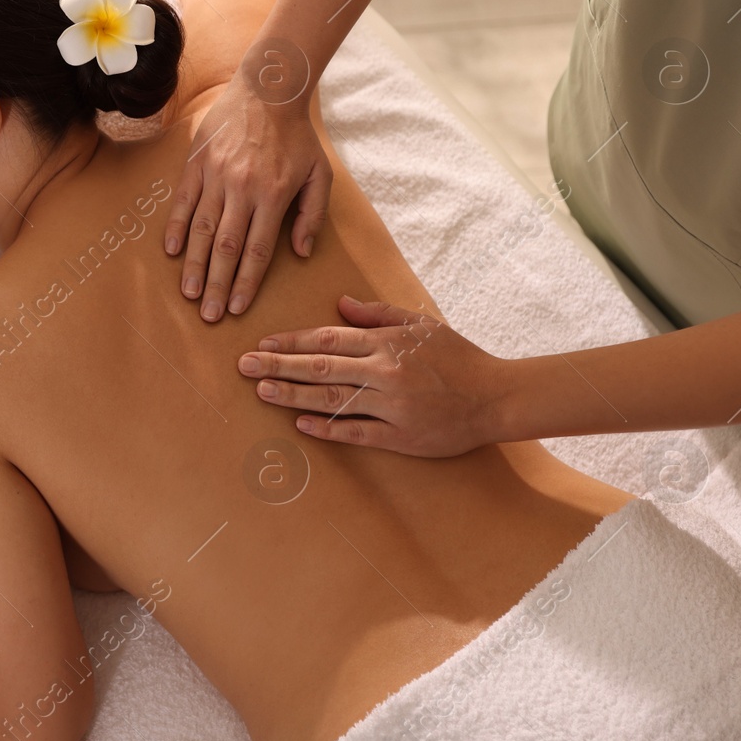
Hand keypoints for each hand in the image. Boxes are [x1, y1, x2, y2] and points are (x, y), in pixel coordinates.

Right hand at [165, 75, 332, 321]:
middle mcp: (242, 189)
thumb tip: (300, 253)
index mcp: (273, 196)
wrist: (268, 89)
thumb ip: (312, 215)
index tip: (237, 308)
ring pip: (202, 229)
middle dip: (216, 285)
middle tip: (208, 315)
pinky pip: (183, 201)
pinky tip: (171, 251)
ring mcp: (216, 175)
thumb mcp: (320, 173)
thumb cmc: (297, 136)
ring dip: (193, 264)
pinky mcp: (197, 163)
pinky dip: (175, 227)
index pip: (257, 251)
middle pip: (226, 248)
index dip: (246, 284)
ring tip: (188, 293)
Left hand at [237, 294, 509, 456]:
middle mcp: (384, 372)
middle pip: (321, 367)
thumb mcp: (421, 324)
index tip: (262, 343)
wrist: (497, 396)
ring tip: (261, 392)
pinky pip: (357, 432)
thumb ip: (379, 314)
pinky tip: (300, 424)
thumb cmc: (457, 357)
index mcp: (387, 342)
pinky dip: (327, 428)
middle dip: (278, 366)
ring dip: (293, 395)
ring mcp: (391, 406)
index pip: (328, 338)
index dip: (291, 341)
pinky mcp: (401, 436)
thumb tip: (341, 303)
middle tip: (244, 366)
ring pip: (332, 399)